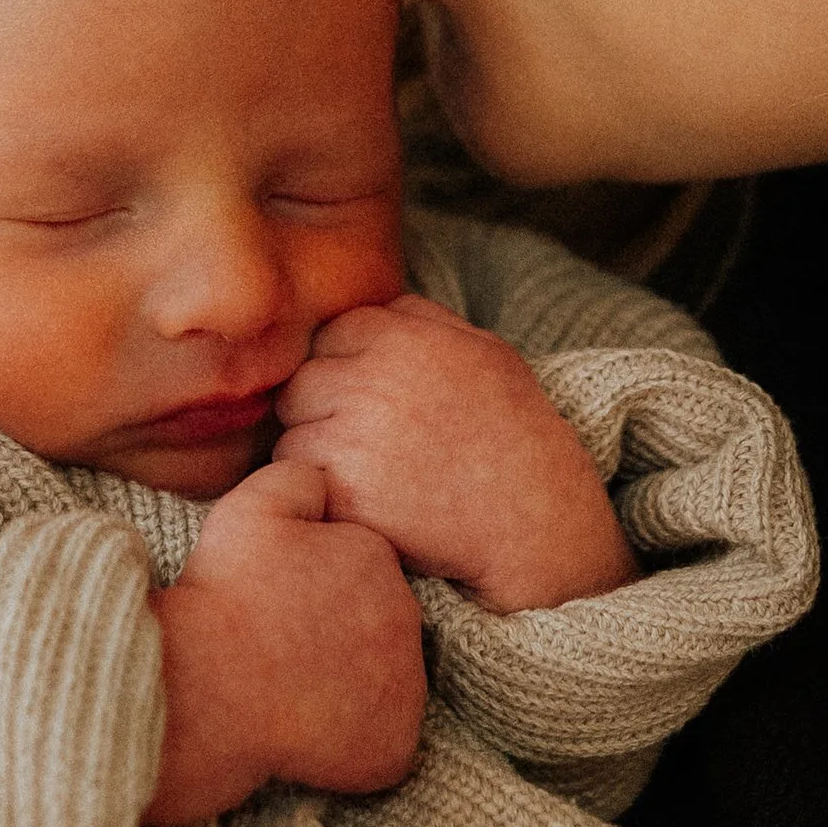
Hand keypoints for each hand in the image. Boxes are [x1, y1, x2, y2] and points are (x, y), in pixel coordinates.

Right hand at [142, 457, 426, 826]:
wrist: (206, 686)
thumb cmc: (223, 598)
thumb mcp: (252, 508)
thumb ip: (297, 478)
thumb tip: (323, 471)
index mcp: (376, 558)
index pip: (362, 572)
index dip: (320, 591)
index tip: (284, 607)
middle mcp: (406, 620)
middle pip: (379, 627)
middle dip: (343, 638)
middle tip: (286, 652)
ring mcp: (404, 688)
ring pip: (385, 684)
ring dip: (352, 690)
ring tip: (292, 694)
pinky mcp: (392, 747)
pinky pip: (384, 745)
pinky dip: (356, 745)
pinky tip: (308, 734)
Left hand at [271, 295, 637, 614]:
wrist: (536, 519)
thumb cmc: (514, 433)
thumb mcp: (486, 352)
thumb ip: (425, 319)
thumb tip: (377, 307)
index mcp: (405, 340)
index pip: (331, 334)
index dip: (348, 367)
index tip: (374, 399)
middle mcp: (373, 382)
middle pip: (301, 383)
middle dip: (322, 408)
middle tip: (367, 440)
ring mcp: (354, 437)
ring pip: (292, 434)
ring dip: (317, 453)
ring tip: (371, 473)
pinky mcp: (344, 492)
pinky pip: (299, 481)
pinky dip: (321, 492)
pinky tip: (366, 500)